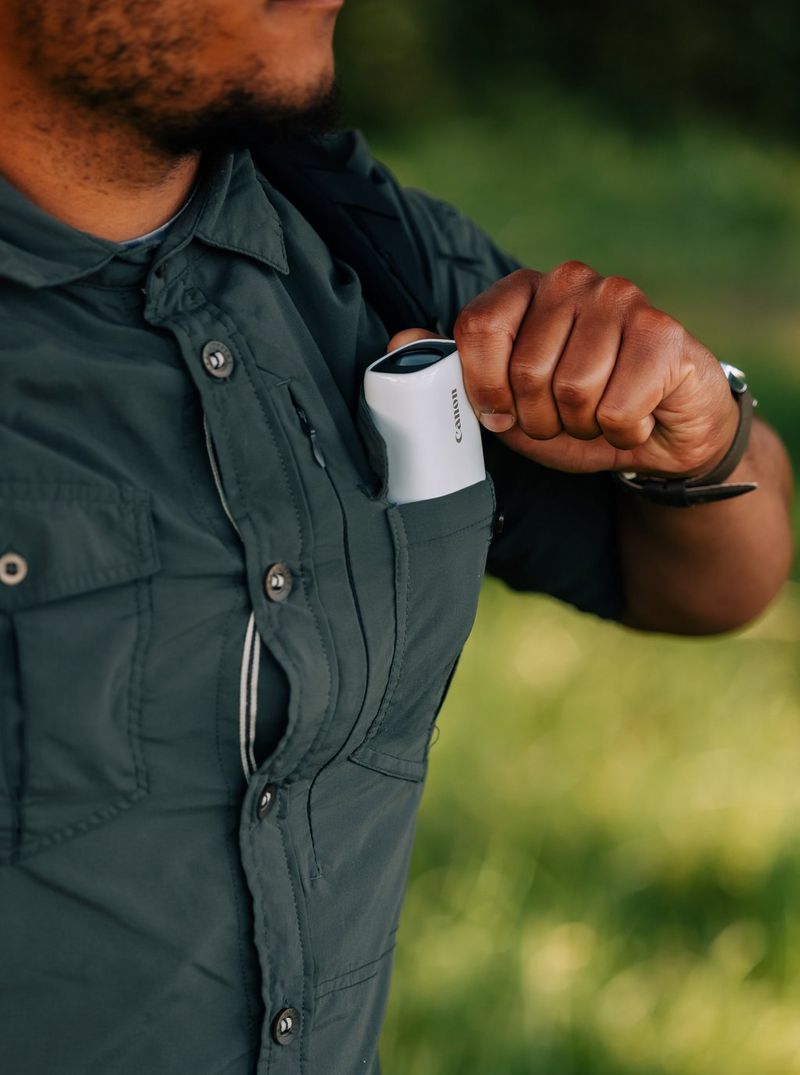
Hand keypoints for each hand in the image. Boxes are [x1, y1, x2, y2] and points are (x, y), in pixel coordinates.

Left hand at [388, 262, 738, 476]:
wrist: (662, 431)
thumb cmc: (579, 413)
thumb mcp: (506, 403)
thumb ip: (454, 372)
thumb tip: (400, 341)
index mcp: (524, 290)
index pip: (478, 328)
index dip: (485, 387)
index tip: (503, 412)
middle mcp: (570, 281)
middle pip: (526, 369)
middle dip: (541, 418)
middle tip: (564, 417)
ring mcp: (620, 299)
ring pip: (573, 389)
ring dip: (583, 426)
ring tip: (599, 414)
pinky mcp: (664, 332)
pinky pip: (618, 407)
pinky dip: (623, 431)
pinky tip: (636, 416)